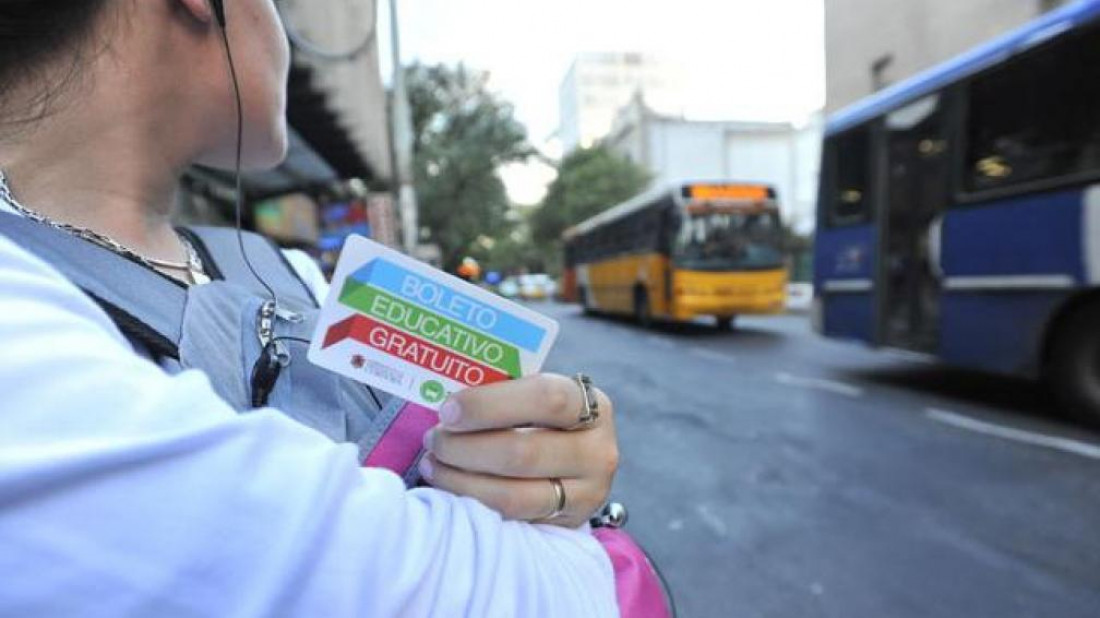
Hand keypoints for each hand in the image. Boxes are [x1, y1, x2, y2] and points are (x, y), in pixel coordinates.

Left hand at [419, 373, 617, 527]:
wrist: (575, 462)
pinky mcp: (566, 526)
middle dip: (465, 447)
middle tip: (433, 438)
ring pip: (512, 495)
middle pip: (523, 453)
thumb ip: (501, 394)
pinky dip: (472, 503)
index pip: (546, 398)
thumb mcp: (534, 396)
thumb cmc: (542, 417)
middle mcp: (598, 452)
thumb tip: (444, 401)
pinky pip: (510, 520)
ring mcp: (587, 495)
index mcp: (593, 405)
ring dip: (461, 480)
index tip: (448, 410)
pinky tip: (450, 487)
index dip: (490, 405)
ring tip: (433, 463)